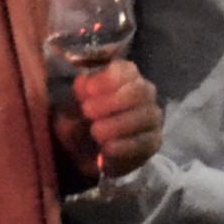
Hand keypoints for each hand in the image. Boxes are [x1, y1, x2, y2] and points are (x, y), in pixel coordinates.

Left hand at [55, 60, 161, 189]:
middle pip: (140, 91)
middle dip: (113, 102)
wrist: (86, 154)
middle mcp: (144, 93)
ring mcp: (151, 118)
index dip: (108, 79)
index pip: (126, 70)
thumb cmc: (79, 120)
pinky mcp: (153, 143)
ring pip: (146, 116)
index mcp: (125, 76)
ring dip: (118, 124)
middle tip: (88, 111)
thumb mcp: (71, 104)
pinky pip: (145, 143)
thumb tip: (83, 82)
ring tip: (95, 132)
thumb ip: (77, 93)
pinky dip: (125, 147)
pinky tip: (106, 149)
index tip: (87, 90)